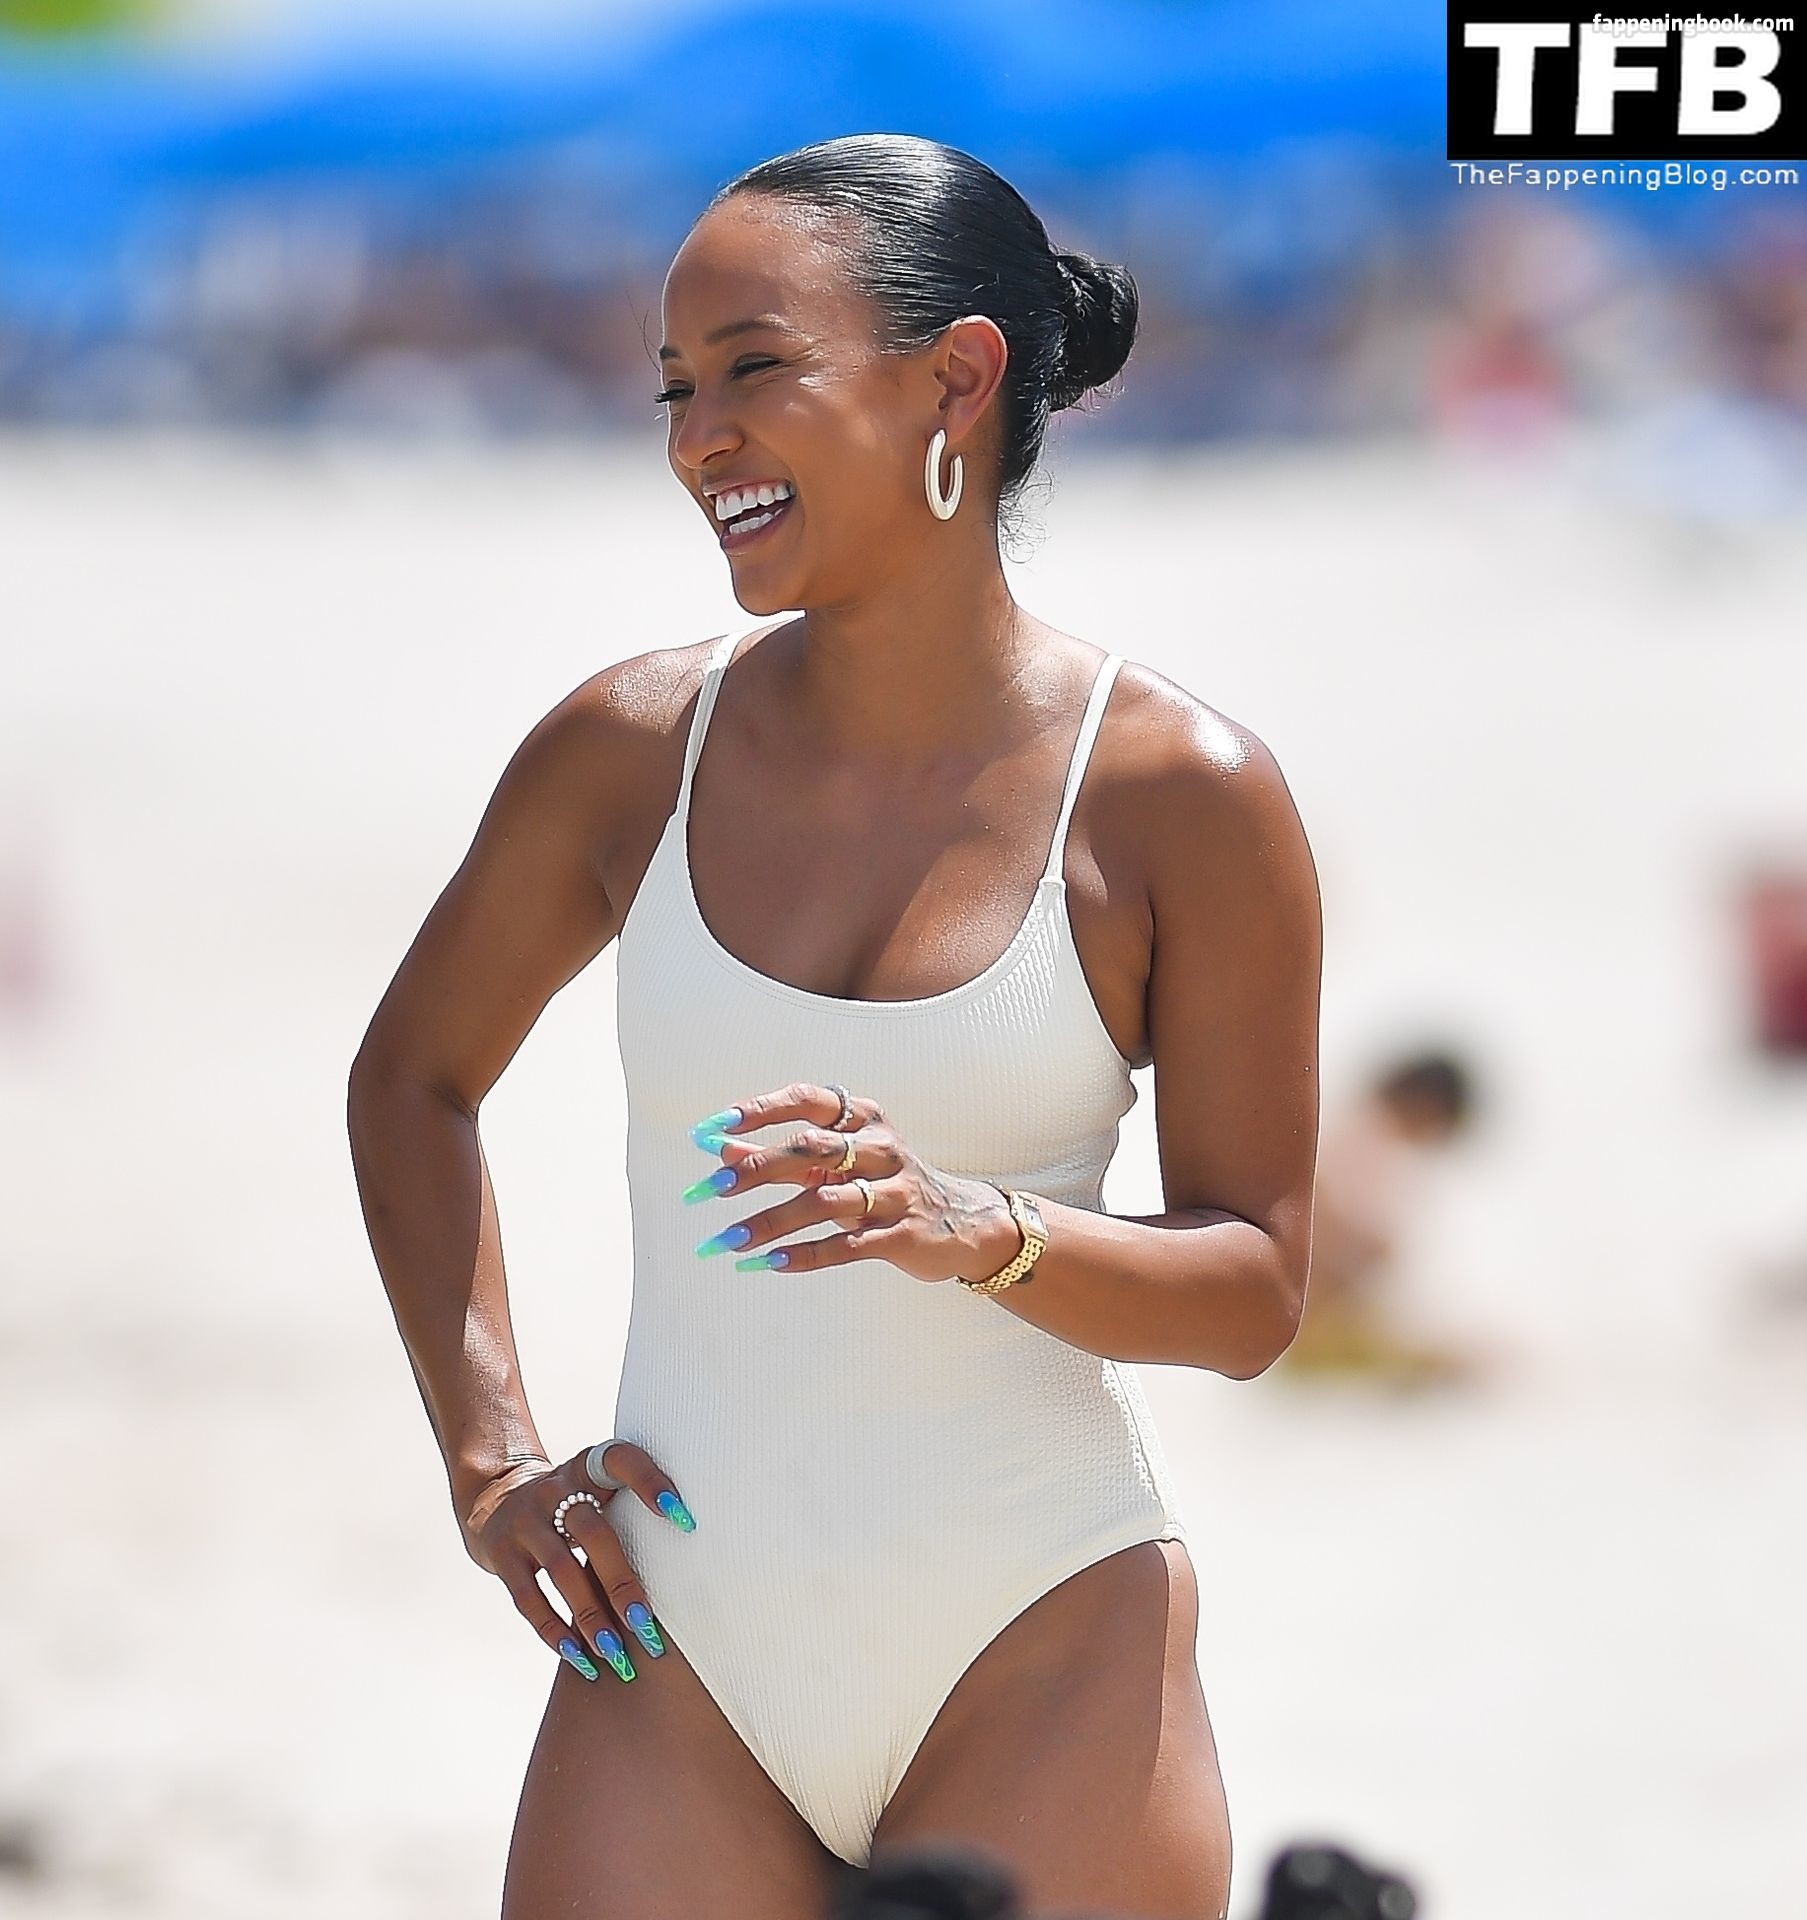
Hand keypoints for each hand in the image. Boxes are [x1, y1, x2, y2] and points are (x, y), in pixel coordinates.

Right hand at [458, 1442, 693, 1683]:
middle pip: (594, 1534)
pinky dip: (553, 1631)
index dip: (650, 1482)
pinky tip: (578, 1656)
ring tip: (616, 1654)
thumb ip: (629, 1506)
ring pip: (562, 1571)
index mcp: (586, 1467)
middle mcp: (555, 1490)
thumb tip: (690, 1551)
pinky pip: (528, 1598)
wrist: (496, 1497)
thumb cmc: (571, 1501)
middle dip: (621, 1582)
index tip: (683, 1518)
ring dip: (591, 1616)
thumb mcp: (593, 1486)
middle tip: (646, 1622)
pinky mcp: (501, 1555)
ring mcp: (525, 1522)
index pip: (620, 1460)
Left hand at [683, 1082, 1017, 1284]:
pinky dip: (804, 1255)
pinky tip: (766, 1264)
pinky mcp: (902, 1233)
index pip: (804, 1100)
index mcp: (862, 1118)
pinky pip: (846, 1246)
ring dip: (768, 1223)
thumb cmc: (883, 1184)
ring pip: (822, 1202)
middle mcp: (880, 1147)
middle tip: (707, 1189)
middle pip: (809, 1150)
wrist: (963, 1223)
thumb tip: (715, 1148)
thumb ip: (780, 1154)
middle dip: (753, 1169)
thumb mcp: (837, 1162)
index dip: (756, 1111)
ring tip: (723, 1242)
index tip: (709, 1129)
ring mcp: (894, 1190)